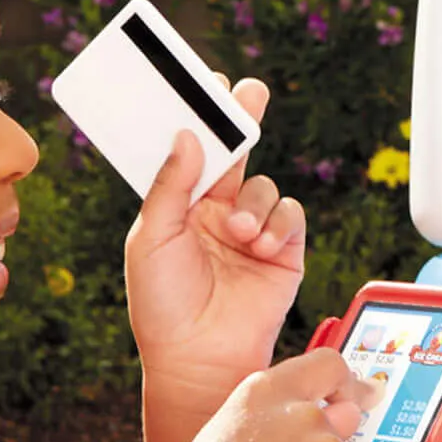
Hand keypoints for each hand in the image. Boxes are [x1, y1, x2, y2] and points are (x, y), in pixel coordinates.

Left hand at [126, 77, 305, 399]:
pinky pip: (291, 216)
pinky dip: (279, 224)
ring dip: (254, 204)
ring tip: (239, 233)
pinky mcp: (283, 252)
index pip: (194, 148)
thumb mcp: (150, 239)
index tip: (207, 84)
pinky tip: (261, 244)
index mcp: (181, 204)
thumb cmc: (162, 304)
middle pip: (237, 152)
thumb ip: (170, 185)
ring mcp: (252, 230)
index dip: (202, 116)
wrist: (198, 357)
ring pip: (264, 187)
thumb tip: (187, 135)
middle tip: (249, 92)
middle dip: (244, 119)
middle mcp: (218, 211)